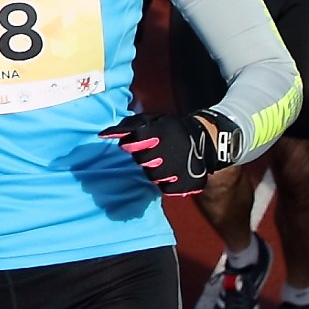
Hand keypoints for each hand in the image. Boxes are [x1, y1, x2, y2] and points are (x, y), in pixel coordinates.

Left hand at [100, 108, 242, 196]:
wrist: (204, 139)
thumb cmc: (170, 128)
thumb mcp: (152, 119)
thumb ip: (128, 125)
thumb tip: (104, 135)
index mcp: (162, 131)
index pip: (135, 141)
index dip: (131, 144)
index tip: (133, 144)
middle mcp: (172, 150)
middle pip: (143, 162)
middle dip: (143, 158)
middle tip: (150, 154)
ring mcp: (181, 168)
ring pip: (153, 177)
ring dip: (153, 171)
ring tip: (161, 162)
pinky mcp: (188, 182)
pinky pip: (166, 189)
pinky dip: (166, 183)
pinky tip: (170, 172)